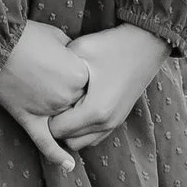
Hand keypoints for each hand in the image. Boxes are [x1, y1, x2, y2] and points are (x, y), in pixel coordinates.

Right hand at [0, 19, 90, 170]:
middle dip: (70, 94)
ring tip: (49, 99)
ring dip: (61, 114)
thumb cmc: (28, 36)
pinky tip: (69, 166)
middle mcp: (67, 97)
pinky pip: (45, 142)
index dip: (80, 75)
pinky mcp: (28, 119)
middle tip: (53, 77)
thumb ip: (74, 54)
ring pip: (64, 121)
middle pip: (78, 104)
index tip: (69, 65)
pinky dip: (57, 156)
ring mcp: (48, 111)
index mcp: (79, 75)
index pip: (91, 84)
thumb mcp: (59, 37)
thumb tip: (78, 62)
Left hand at [49, 24, 167, 155]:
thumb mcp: (80, 51)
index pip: (56, 130)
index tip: (42, 99)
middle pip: (68, 141)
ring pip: (82, 142)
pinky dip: (82, 130)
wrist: (146, 44)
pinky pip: (94, 137)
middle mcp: (105, 123)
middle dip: (55, 126)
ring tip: (64, 107)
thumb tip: (41, 82)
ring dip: (70, 130)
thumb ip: (59, 70)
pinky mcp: (119, 119)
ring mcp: (114, 123)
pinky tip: (78, 108)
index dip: (45, 116)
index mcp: (94, 110)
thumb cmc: (112, 45)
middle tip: (50, 104)